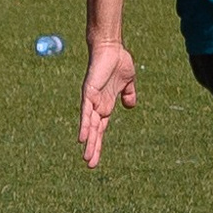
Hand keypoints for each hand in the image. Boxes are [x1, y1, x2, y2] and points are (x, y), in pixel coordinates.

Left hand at [79, 39, 137, 167]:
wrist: (111, 47)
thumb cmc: (118, 62)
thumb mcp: (128, 83)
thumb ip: (128, 94)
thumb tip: (130, 106)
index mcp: (105, 105)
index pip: (100, 129)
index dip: (98, 144)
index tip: (95, 159)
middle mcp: (96, 106)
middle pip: (93, 132)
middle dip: (93, 148)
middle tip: (90, 165)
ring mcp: (92, 100)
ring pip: (88, 125)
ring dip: (88, 141)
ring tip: (86, 157)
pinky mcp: (89, 92)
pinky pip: (85, 112)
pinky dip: (84, 125)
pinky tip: (82, 138)